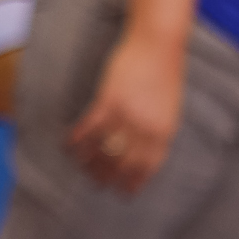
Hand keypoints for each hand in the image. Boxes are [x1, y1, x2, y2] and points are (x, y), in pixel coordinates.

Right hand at [69, 32, 185, 192]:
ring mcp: (127, 116)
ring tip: (81, 168)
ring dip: (90, 162)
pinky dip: (77, 140)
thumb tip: (146, 148)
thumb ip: (158, 129)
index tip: (125, 194)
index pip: (148, 167)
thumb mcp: (169, 108)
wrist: (158, 44)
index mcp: (164, 132)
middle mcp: (146, 129)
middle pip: (123, 162)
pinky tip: (68, 147)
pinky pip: (89, 128)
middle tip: (97, 185)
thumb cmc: (165, 73)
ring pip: (104, 148)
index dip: (134, 182)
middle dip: (109, 177)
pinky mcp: (109, 100)